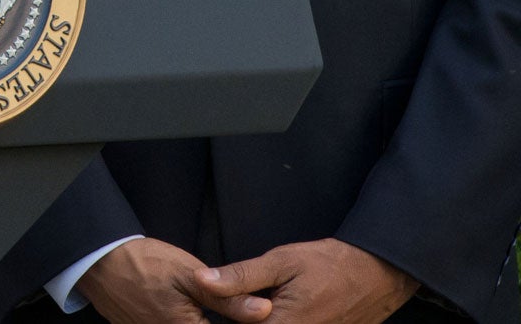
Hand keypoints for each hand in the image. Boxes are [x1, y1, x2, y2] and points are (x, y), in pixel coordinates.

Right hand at [80, 238, 265, 323]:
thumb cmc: (144, 264)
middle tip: (205, 301)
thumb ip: (229, 298)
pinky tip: (182, 309)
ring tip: (195, 304)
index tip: (250, 312)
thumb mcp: (190, 275)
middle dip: (216, 318)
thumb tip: (265, 311)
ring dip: (197, 318)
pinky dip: (181, 319)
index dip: (239, 320)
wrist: (98, 261)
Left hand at [198, 239, 415, 323]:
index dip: (224, 320)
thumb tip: (201, 280)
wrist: (377, 274)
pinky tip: (279, 309)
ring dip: (260, 321)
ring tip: (267, 302)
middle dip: (244, 319)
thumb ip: (240, 276)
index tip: (216, 310)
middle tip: (248, 300)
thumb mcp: (280, 261)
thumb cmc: (328, 264)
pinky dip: (280, 321)